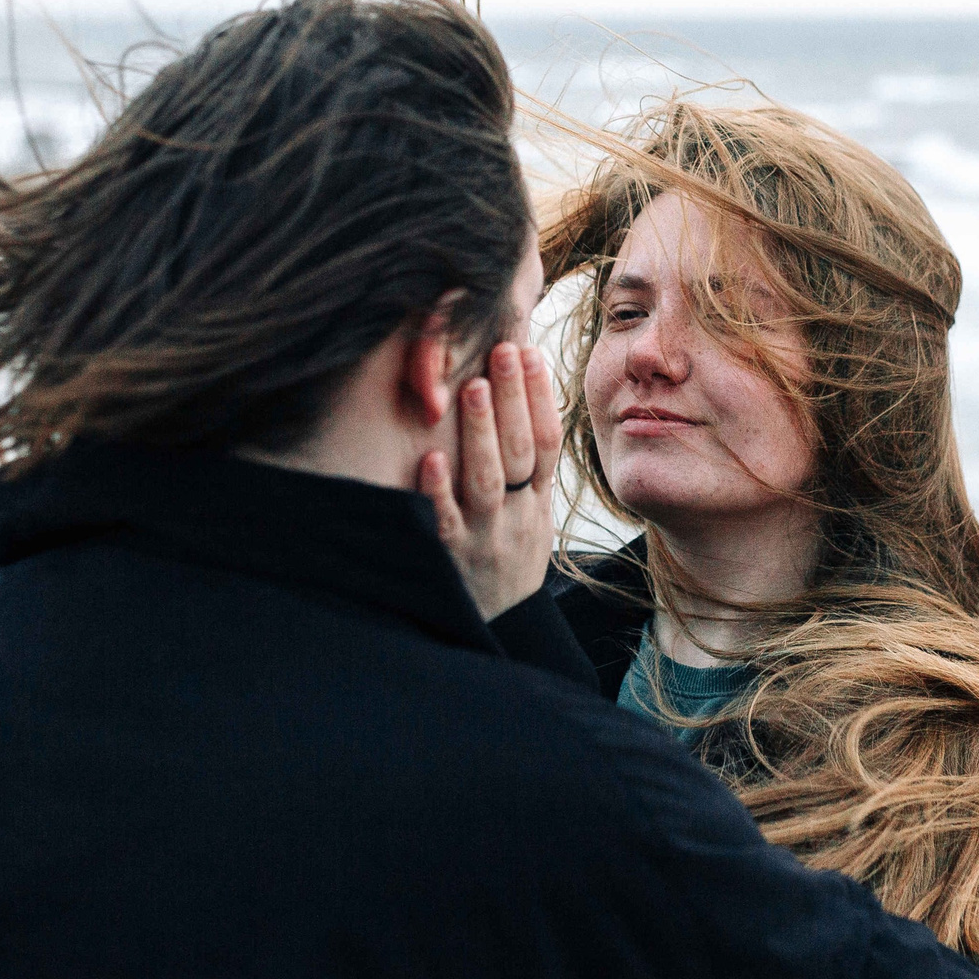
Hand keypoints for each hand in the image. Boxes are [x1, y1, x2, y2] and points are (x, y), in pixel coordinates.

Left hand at [421, 341, 561, 620]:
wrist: (499, 628)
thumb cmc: (510, 560)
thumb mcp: (535, 519)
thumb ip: (533, 471)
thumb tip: (528, 404)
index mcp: (538, 503)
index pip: (547, 442)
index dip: (541, 398)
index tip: (531, 353)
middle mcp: (516, 517)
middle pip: (520, 452)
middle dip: (513, 399)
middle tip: (504, 350)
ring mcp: (485, 537)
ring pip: (488, 480)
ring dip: (481, 433)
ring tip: (475, 387)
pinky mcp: (451, 557)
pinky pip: (446, 522)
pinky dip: (439, 491)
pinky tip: (431, 458)